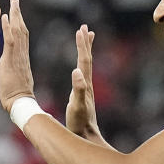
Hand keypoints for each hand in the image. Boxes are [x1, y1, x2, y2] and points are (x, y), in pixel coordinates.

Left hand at [0, 0, 35, 111]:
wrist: (20, 104)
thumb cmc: (16, 95)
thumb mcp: (14, 77)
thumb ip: (15, 67)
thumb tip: (14, 65)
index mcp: (19, 57)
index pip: (19, 36)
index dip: (17, 23)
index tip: (14, 11)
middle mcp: (20, 53)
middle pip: (21, 29)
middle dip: (18, 13)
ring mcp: (18, 55)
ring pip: (18, 30)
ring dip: (15, 14)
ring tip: (12, 0)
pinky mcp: (12, 59)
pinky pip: (11, 40)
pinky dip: (9, 27)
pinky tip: (6, 15)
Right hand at [66, 24, 99, 138]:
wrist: (85, 135)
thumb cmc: (79, 122)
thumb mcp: (76, 105)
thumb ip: (78, 89)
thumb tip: (76, 71)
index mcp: (85, 84)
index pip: (84, 60)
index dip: (82, 45)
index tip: (80, 30)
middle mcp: (87, 83)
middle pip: (87, 59)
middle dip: (85, 43)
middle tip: (84, 27)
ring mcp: (86, 88)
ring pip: (86, 65)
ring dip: (85, 51)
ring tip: (86, 38)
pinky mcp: (83, 93)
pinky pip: (83, 73)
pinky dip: (81, 64)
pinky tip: (79, 66)